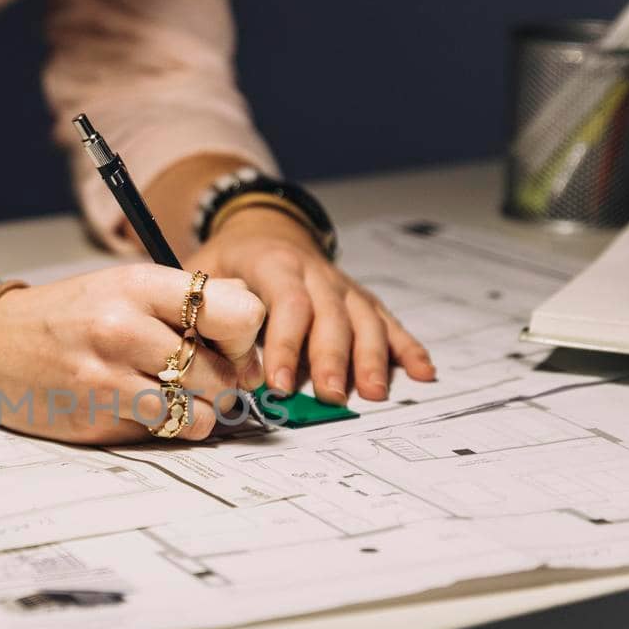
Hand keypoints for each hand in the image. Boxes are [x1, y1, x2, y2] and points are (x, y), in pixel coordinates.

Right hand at [0, 265, 265, 443]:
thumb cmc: (69, 316)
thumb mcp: (124, 287)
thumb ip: (188, 301)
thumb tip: (256, 328)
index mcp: (138, 284)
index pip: (235, 312)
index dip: (245, 336)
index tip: (229, 344)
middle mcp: (123, 326)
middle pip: (223, 369)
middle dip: (226, 380)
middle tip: (206, 377)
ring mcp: (107, 376)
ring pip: (201, 410)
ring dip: (201, 410)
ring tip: (179, 396)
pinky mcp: (95, 417)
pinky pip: (166, 432)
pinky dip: (170, 427)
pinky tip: (150, 409)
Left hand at [192, 207, 435, 403]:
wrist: (261, 232)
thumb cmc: (229, 265)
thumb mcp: (204, 277)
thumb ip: (209, 315)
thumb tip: (215, 365)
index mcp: (275, 263)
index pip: (287, 302)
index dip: (286, 343)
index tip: (280, 384)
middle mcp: (316, 272)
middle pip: (332, 315)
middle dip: (333, 358)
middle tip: (330, 396)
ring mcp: (343, 286)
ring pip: (365, 320)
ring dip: (372, 358)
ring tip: (374, 394)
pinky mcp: (361, 301)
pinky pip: (388, 323)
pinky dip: (407, 348)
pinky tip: (424, 372)